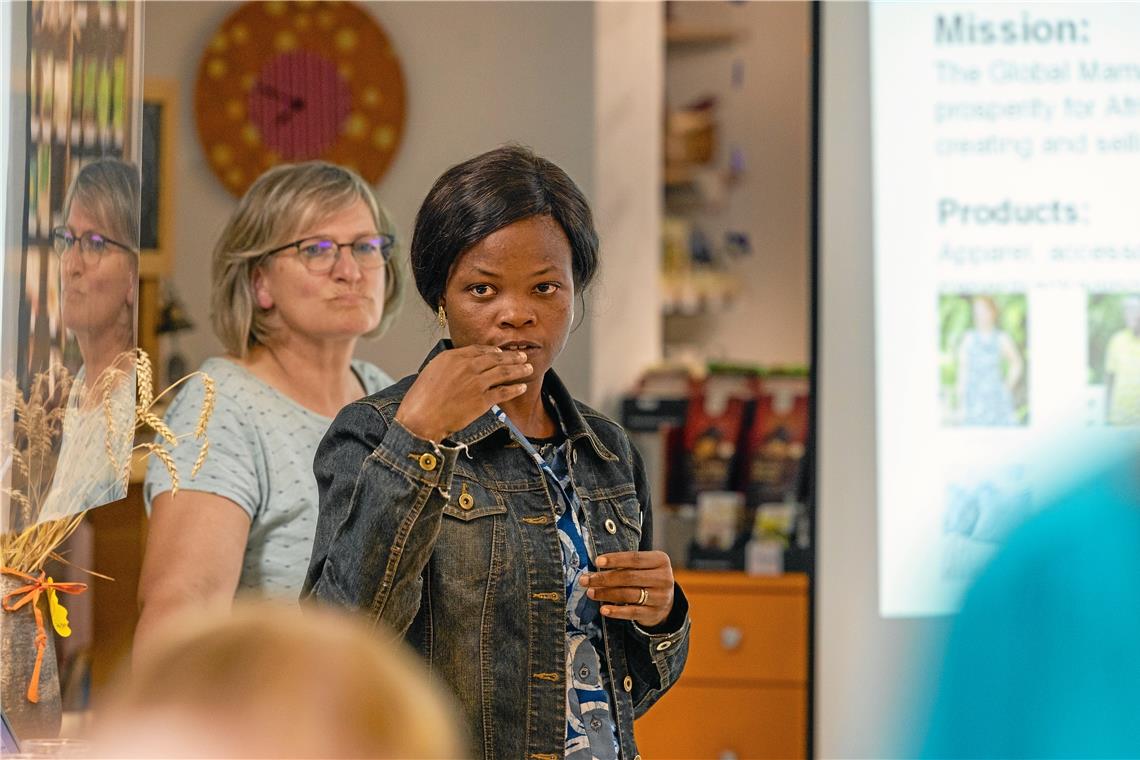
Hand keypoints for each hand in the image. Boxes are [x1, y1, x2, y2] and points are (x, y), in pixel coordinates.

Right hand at [395, 345, 530, 441]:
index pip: (479, 350)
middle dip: (511, 357)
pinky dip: (515, 389)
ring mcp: (476, 383)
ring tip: (528, 368)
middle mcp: (467, 366)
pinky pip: (503, 391)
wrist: (421, 418)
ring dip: (518, 369)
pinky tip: (522, 387)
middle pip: (495, 358)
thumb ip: (449, 365)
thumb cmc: (421, 399)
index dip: (493, 351)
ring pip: (503, 372)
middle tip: (521, 357)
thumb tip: (459, 366)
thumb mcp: (431, 372)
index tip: (501, 352)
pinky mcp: (482, 400)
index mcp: (452, 357)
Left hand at [580, 550, 674, 627]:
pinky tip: (603, 609)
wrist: (665, 601)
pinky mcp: (654, 613)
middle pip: (629, 577)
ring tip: (590, 592)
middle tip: (585, 579)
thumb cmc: (647, 577)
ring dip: (606, 594)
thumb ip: (626, 564)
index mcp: (661, 560)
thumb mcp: (644, 565)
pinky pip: (632, 612)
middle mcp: (663, 578)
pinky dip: (616, 611)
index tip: (597, 561)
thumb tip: (596, 565)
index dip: (615, 559)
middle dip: (604, 578)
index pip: (635, 558)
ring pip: (628, 594)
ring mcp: (660, 597)